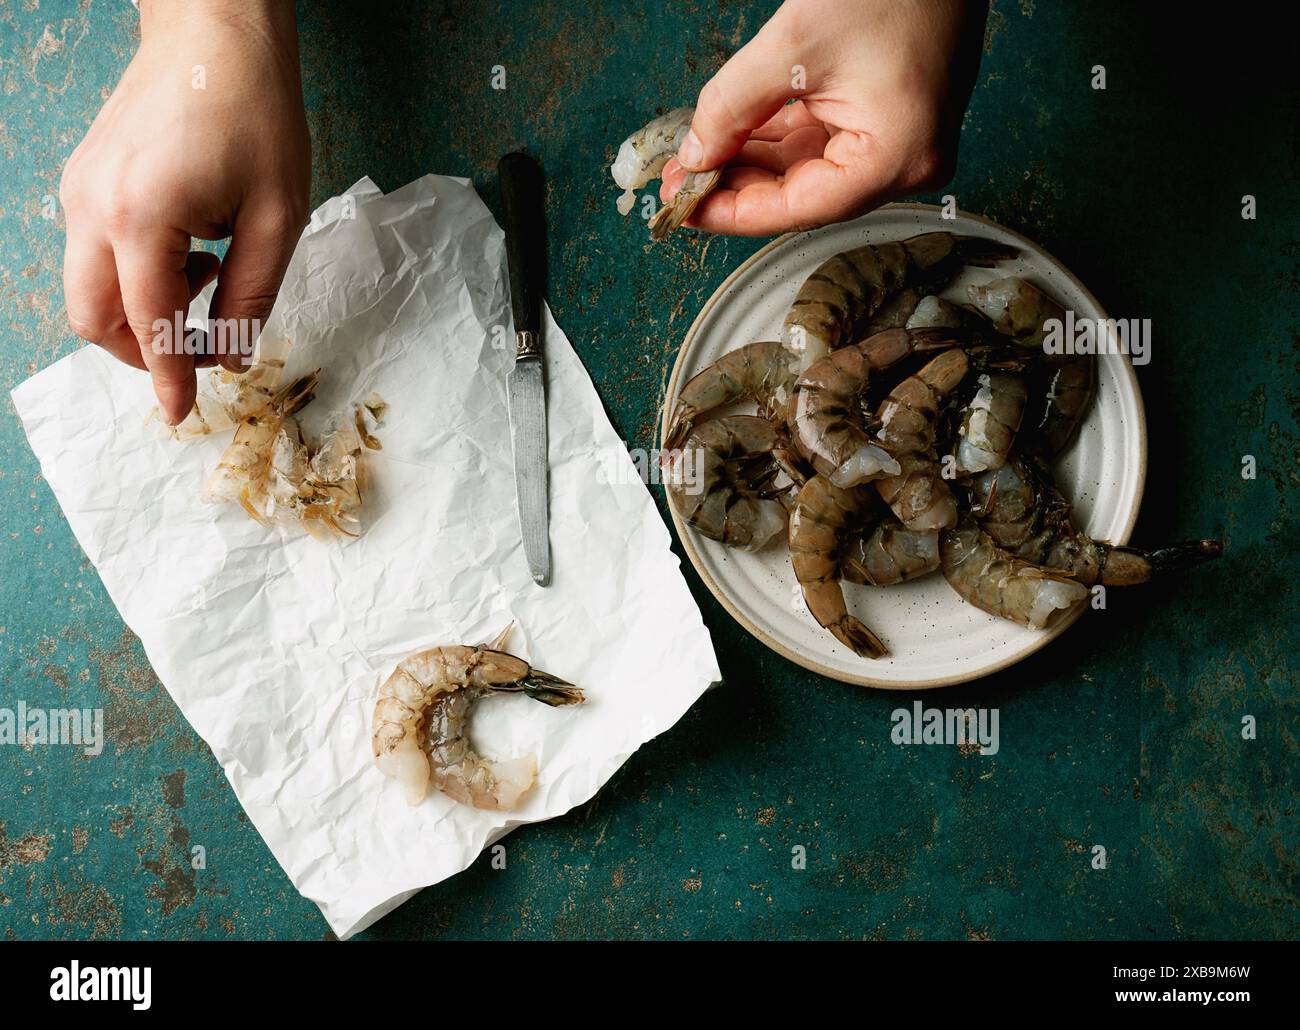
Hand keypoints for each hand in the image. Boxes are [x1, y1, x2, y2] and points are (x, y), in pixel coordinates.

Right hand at [59, 0, 309, 423]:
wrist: (214, 32)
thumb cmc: (255, 114)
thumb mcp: (279, 216)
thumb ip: (254, 293)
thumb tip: (234, 352)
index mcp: (142, 218)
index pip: (148, 325)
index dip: (168, 377)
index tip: (181, 414)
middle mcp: (93, 208)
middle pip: (93, 318)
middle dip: (143, 353)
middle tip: (204, 348)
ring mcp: (78, 192)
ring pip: (87, 290)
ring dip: (142, 312)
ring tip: (210, 277)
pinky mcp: (83, 181)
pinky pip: (94, 256)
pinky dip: (134, 278)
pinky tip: (190, 251)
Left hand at [660, 0, 985, 235]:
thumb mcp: (791, 48)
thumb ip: (732, 108)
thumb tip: (694, 154)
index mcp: (897, 158)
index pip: (801, 208)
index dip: (735, 211)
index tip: (687, 207)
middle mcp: (906, 161)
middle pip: (804, 194)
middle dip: (737, 186)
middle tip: (680, 183)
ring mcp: (900, 140)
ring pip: (808, 169)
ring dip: (751, 163)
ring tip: (696, 159)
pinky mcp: (887, 116)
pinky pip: (821, 141)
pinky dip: (775, 139)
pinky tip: (731, 139)